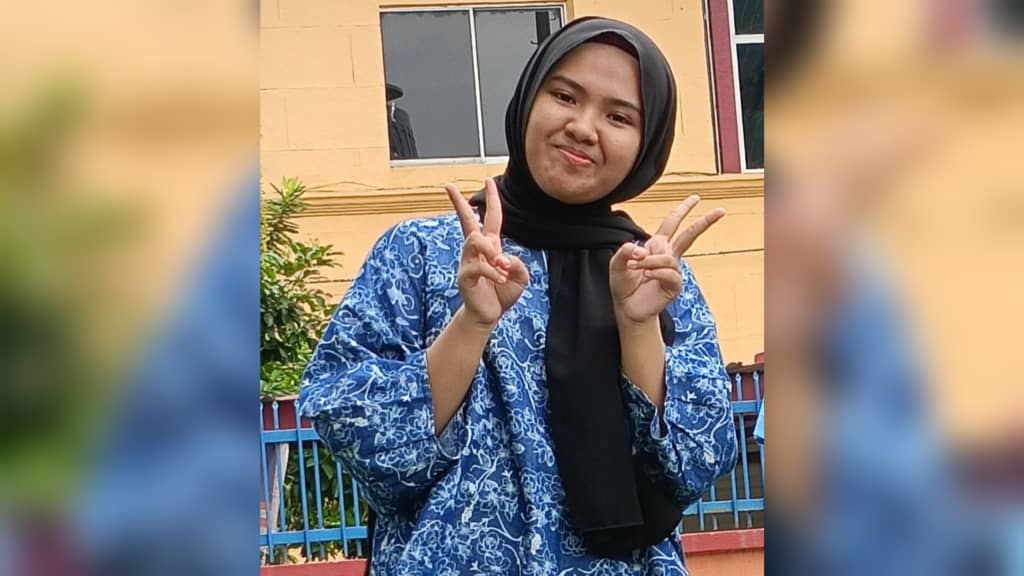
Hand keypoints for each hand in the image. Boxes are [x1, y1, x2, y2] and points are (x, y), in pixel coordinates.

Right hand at [446, 178, 529, 327]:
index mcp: (490, 245)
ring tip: (500, 266)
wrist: (488, 314)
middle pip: (466, 220)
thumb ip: (518, 264)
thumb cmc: (502, 293)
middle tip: (448, 186)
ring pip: (474, 240)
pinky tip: (500, 280)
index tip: (488, 180)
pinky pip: (478, 266)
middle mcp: (476, 250)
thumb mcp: (520, 277)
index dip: (491, 199)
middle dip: (458, 202)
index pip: (490, 217)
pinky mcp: (465, 276)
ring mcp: (468, 261)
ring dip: (490, 250)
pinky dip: (493, 273)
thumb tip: (502, 259)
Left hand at [609, 195, 724, 323]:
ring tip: (637, 269)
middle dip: (704, 222)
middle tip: (721, 210)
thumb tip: (641, 249)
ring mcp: (673, 270)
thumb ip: (624, 251)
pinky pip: (669, 273)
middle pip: (689, 235)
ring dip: (650, 262)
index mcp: (656, 246)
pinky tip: (647, 277)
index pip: (671, 224)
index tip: (696, 198)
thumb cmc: (624, 285)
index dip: (682, 209)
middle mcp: (668, 256)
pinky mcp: (675, 285)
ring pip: (667, 257)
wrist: (628, 308)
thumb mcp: (617, 264)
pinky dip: (655, 273)